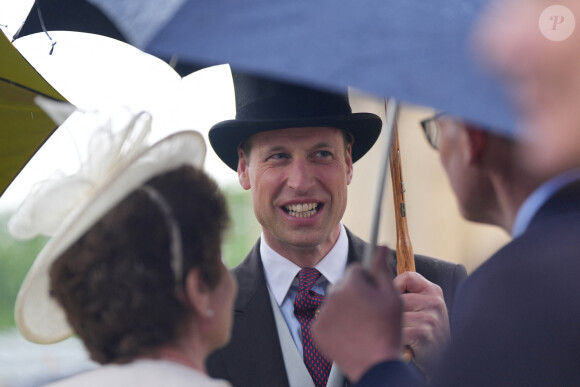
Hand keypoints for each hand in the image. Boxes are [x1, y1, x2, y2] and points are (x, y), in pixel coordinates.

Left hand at [311, 247, 402, 382]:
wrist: (375, 365)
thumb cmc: (387, 330)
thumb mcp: (392, 296)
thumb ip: (382, 267)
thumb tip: (380, 245)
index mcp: (351, 284)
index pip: (356, 270)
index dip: (368, 281)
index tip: (374, 294)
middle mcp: (332, 295)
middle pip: (343, 285)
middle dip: (354, 293)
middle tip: (368, 312)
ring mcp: (322, 313)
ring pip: (334, 302)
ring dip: (344, 308)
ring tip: (360, 324)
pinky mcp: (316, 329)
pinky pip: (325, 318)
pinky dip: (334, 323)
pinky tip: (348, 332)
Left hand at [394, 271, 449, 370]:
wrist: (437, 362)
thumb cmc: (423, 332)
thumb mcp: (421, 307)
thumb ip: (408, 291)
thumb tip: (383, 270)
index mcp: (433, 291)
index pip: (407, 277)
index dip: (394, 287)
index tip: (391, 301)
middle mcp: (434, 302)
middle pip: (397, 297)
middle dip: (390, 313)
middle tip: (396, 326)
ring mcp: (431, 318)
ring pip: (394, 315)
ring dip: (392, 328)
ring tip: (400, 335)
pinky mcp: (423, 333)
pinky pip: (396, 330)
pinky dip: (395, 340)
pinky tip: (403, 344)